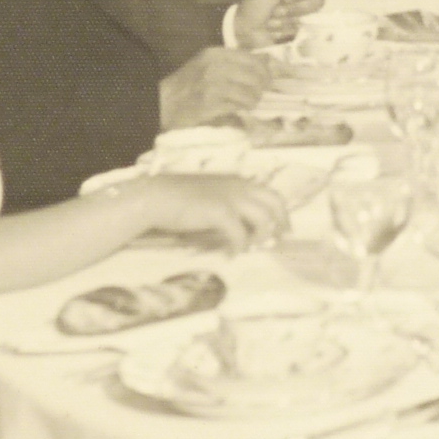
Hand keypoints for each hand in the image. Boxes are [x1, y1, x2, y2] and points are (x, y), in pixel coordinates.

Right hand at [134, 174, 289, 250]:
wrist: (155, 197)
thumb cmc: (177, 199)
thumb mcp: (209, 197)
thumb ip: (227, 207)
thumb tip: (242, 229)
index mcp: (237, 182)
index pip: (270, 194)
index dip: (280, 212)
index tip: (283, 229)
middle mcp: (239, 186)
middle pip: (275, 202)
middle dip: (282, 222)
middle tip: (280, 241)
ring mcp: (231, 198)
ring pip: (264, 219)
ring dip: (260, 237)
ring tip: (251, 249)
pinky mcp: (221, 212)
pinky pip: (240, 235)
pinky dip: (239, 247)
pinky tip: (231, 255)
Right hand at [161, 45, 273, 128]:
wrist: (162, 103)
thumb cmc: (187, 84)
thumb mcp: (208, 64)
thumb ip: (235, 60)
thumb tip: (267, 59)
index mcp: (215, 54)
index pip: (251, 58)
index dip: (264, 69)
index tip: (267, 78)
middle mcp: (215, 66)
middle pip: (255, 74)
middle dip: (262, 85)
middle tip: (261, 92)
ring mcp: (213, 85)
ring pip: (250, 91)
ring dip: (254, 98)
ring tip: (250, 102)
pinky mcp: (211, 103)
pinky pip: (239, 104)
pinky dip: (244, 107)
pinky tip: (242, 109)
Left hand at [234, 0, 325, 49]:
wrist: (243, 30)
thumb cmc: (255, 4)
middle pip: (318, 0)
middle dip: (295, 8)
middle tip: (277, 10)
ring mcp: (302, 16)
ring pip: (312, 17)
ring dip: (288, 20)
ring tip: (272, 22)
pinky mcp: (299, 31)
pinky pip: (304, 31)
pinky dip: (286, 31)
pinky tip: (275, 31)